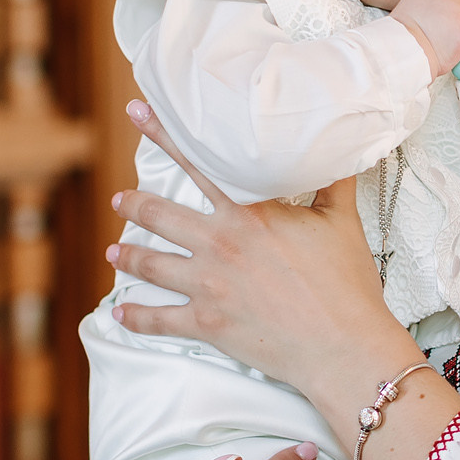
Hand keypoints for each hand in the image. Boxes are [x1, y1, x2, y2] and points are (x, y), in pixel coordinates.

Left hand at [108, 103, 459, 459]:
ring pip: (153, 264)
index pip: (199, 163)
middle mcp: (220, 243)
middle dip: (135, 207)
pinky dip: (137, 317)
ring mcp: (208, 284)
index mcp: (249, 212)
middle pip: (162, 217)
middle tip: (120, 201)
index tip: (138, 114)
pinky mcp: (207, 323)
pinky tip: (120, 314)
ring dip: (128, 257)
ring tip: (114, 252)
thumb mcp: (342, 222)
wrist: (341, 345)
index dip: (164, 135)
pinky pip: (160, 319)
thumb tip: (340, 149)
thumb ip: (332, 182)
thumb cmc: (345, 285)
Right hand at [390, 0, 459, 77]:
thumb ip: (433, 7)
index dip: (459, 8)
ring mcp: (456, 5)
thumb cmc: (407, 43)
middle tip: (456, 35)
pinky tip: (458, 49)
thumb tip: (448, 14)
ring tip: (453, 43)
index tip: (454, 21)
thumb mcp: (414, 13)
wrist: (404, 55)